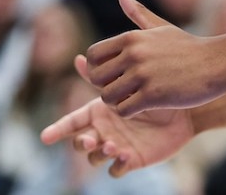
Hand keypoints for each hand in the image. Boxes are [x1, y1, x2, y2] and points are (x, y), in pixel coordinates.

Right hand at [40, 54, 195, 176]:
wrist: (181, 104)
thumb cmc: (153, 87)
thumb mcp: (127, 79)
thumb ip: (103, 72)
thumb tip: (80, 57)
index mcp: (97, 112)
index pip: (71, 123)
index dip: (57, 130)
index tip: (44, 137)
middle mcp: (102, 131)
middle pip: (81, 141)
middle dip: (81, 142)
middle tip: (90, 138)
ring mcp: (115, 146)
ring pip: (95, 157)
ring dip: (99, 153)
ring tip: (112, 145)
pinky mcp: (130, 160)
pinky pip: (116, 169)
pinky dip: (116, 165)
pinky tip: (124, 155)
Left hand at [85, 0, 225, 116]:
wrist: (217, 63)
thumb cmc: (188, 47)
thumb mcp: (161, 27)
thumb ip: (137, 12)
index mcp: (131, 37)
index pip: (91, 56)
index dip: (97, 69)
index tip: (113, 75)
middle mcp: (133, 53)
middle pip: (95, 78)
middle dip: (105, 87)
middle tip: (122, 90)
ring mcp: (142, 74)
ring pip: (106, 97)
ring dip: (116, 102)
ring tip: (131, 99)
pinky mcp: (153, 95)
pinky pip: (123, 110)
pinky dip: (128, 112)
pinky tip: (142, 107)